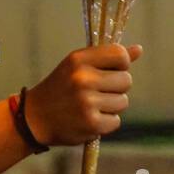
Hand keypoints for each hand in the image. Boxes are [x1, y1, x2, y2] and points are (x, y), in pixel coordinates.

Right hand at [24, 43, 142, 145]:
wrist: (34, 118)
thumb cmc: (61, 87)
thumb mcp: (78, 65)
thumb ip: (108, 57)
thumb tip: (139, 50)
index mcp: (79, 59)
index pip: (120, 55)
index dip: (122, 64)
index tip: (112, 70)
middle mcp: (83, 78)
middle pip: (126, 80)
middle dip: (117, 87)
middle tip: (98, 91)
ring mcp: (87, 102)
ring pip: (123, 102)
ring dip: (111, 106)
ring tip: (91, 105)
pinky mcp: (91, 123)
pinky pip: (115, 121)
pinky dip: (106, 122)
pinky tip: (89, 118)